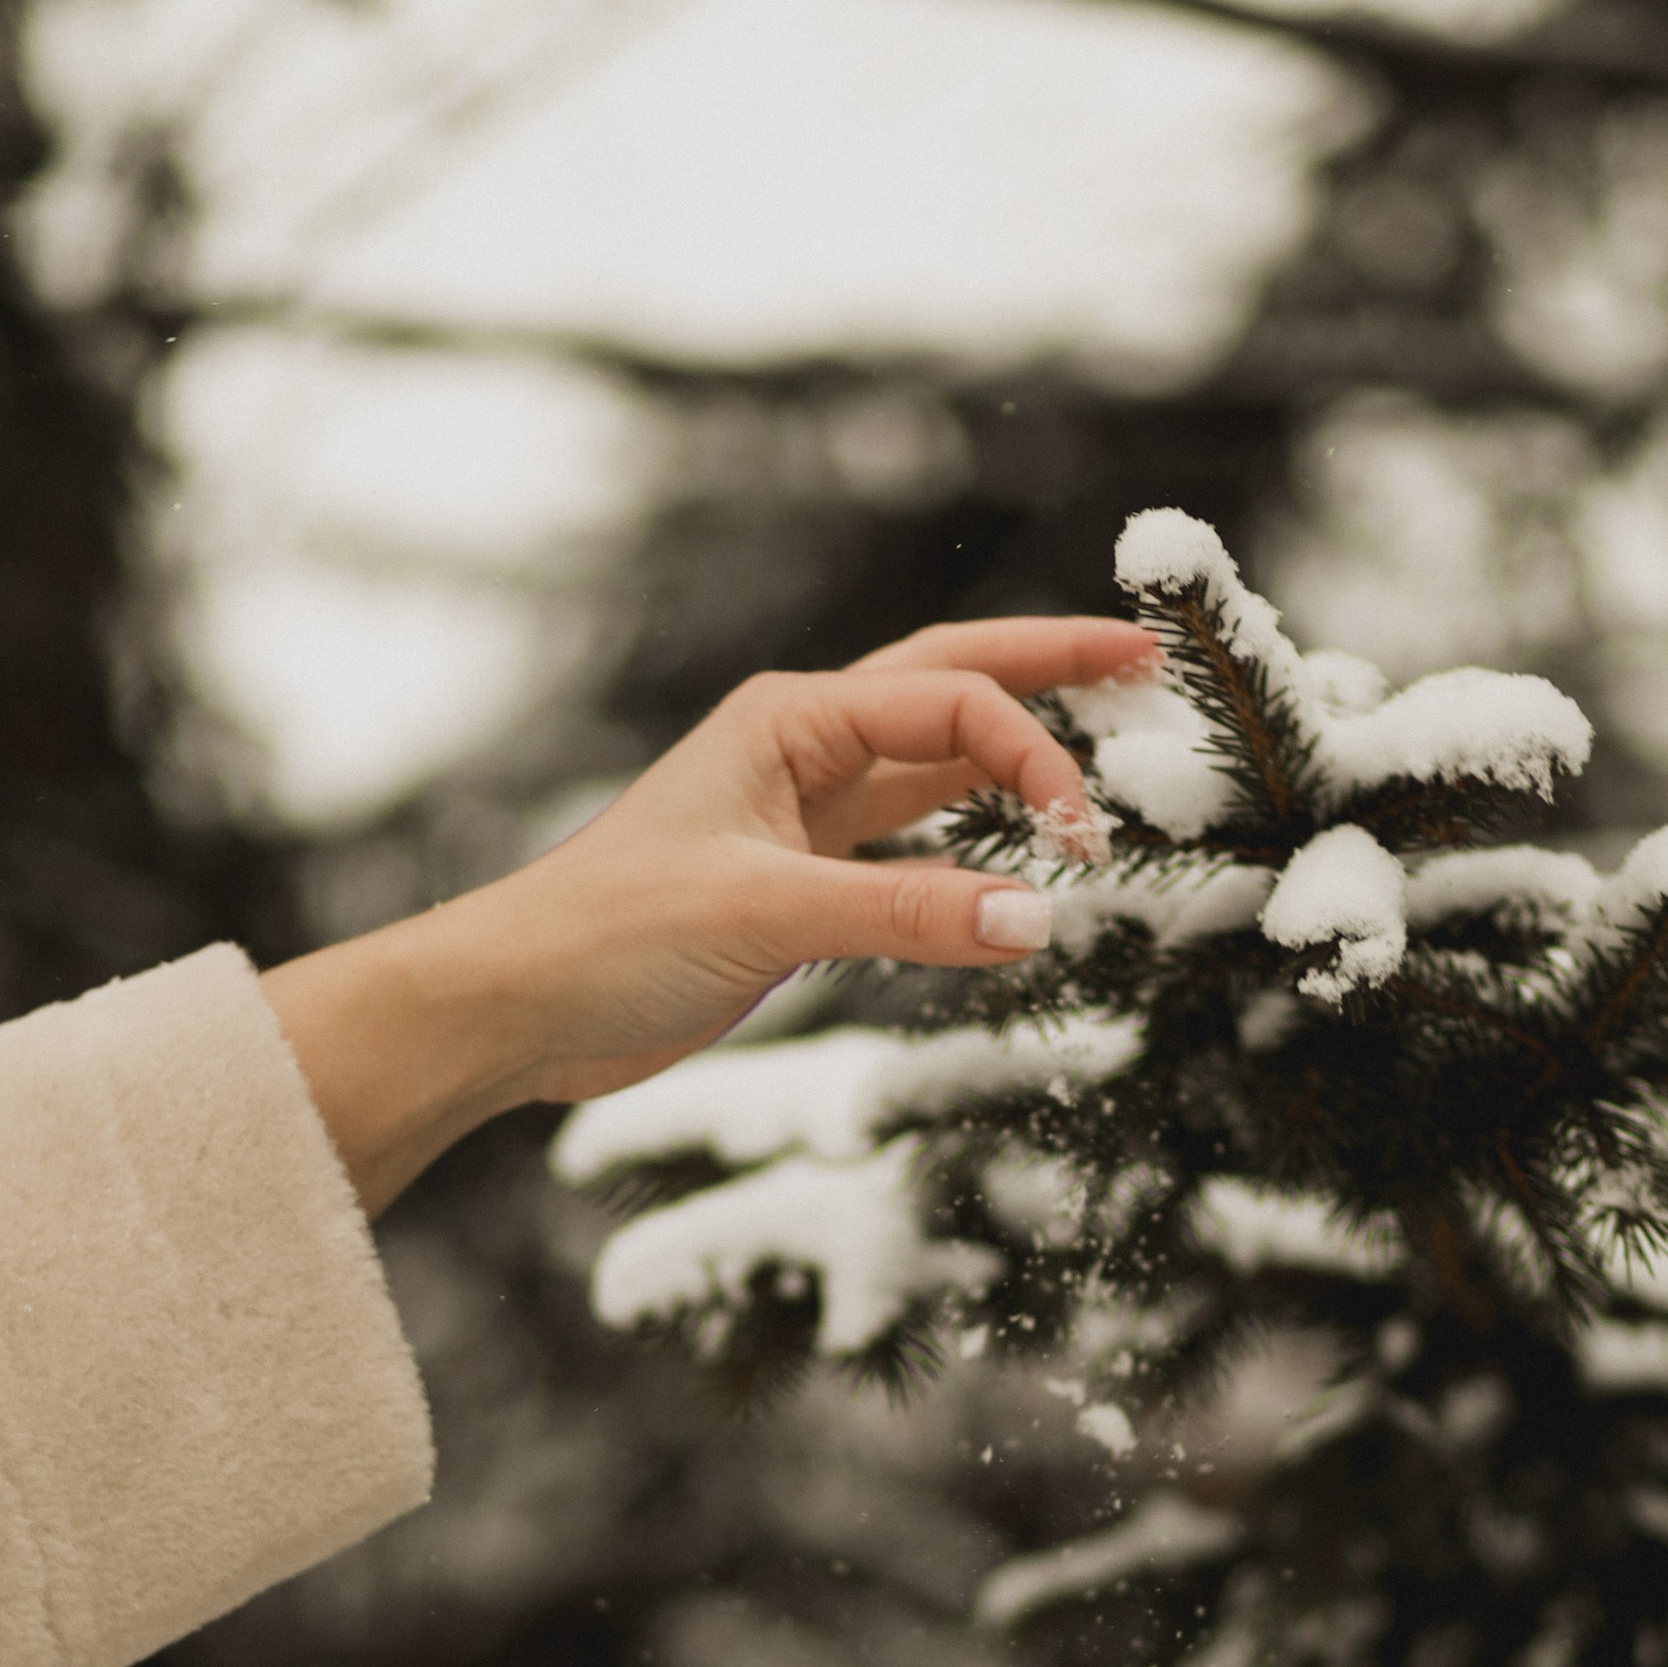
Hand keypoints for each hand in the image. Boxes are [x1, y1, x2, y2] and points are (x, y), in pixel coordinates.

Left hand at [259, 615, 1154, 1214]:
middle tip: (1148, 661)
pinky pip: (913, 852)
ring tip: (1110, 751)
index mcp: (792, 720)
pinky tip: (1024, 866)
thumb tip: (1040, 921)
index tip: (1084, 838)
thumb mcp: (764, 914)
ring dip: (1020, 762)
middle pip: (954, 689)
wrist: (519, 1005)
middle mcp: (804, 751)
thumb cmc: (608, 935)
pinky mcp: (801, 889)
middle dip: (1050, 673)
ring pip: (938, 770)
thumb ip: (908, 916)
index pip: (950, 705)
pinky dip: (975, 854)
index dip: (1033, 757)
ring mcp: (804, 819)